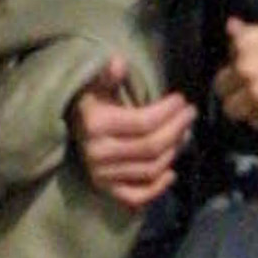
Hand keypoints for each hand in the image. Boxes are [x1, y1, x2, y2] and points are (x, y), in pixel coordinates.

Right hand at [70, 56, 194, 209]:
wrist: (68, 129)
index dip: (168, 112)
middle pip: (151, 147)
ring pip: (149, 169)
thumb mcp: (94, 85)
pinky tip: (171, 173)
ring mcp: (102, 175)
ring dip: (173, 152)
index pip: (143, 122)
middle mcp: (98, 154)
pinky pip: (136, 196)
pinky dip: (156, 189)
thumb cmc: (89, 104)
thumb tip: (118, 61)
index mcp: (96, 125)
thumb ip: (107, 75)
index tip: (182, 100)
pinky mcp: (106, 190)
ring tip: (184, 133)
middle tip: (190, 114)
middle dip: (177, 130)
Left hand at [213, 16, 257, 131]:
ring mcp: (256, 93)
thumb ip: (250, 33)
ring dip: (243, 107)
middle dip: (233, 88)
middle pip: (221, 88)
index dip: (237, 65)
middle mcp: (245, 69)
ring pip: (232, 110)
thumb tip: (231, 26)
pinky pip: (255, 122)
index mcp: (245, 44)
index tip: (251, 67)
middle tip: (249, 88)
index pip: (226, 61)